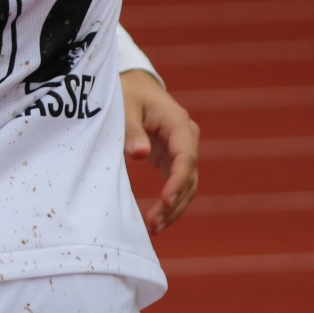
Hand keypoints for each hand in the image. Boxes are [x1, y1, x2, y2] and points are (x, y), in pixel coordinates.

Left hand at [120, 68, 198, 233]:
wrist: (134, 85)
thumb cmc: (128, 93)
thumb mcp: (124, 106)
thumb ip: (132, 130)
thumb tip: (140, 155)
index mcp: (178, 123)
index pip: (185, 157)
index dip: (177, 181)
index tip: (165, 201)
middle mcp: (187, 138)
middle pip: (189, 176)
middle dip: (174, 202)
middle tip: (155, 224)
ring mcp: (183, 150)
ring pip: (187, 185)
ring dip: (174, 208)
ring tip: (154, 228)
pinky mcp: (173, 159)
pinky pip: (177, 184)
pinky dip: (170, 202)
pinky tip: (158, 220)